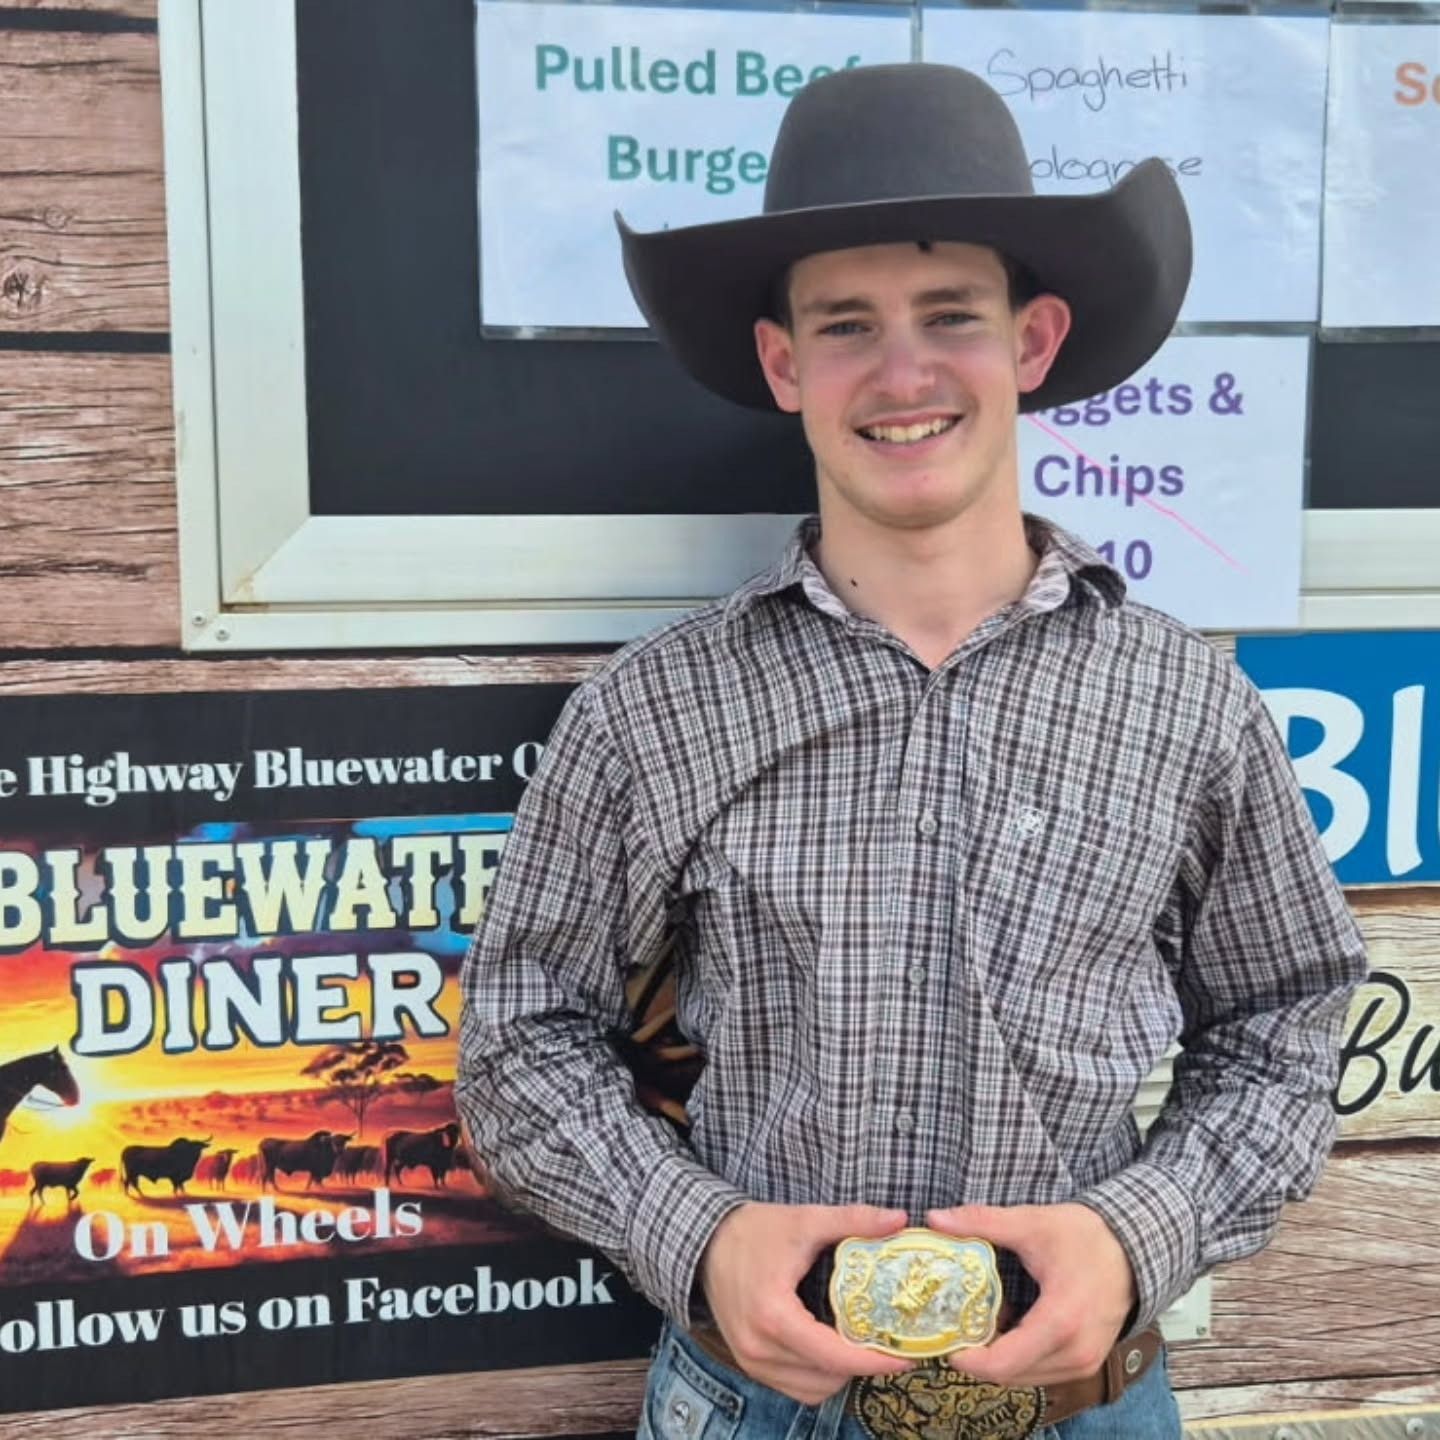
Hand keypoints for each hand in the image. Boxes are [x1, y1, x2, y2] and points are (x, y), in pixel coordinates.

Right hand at [699, 1201, 912, 1404]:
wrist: (705, 1241)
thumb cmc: (754, 1231)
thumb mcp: (805, 1220)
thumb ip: (853, 1220)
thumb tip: (898, 1219)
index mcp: (773, 1316)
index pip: (833, 1355)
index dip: (872, 1360)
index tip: (904, 1356)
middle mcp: (758, 1347)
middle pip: (826, 1377)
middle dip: (861, 1365)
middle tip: (887, 1343)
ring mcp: (750, 1360)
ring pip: (812, 1388)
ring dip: (840, 1374)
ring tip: (861, 1345)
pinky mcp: (749, 1363)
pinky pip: (794, 1387)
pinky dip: (818, 1377)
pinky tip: (831, 1350)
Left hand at [926, 1202, 1135, 1387]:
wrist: (1132, 1248)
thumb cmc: (1084, 1236)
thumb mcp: (1030, 1223)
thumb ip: (981, 1222)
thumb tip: (935, 1217)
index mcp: (1061, 1321)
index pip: (1004, 1362)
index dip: (968, 1359)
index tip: (944, 1342)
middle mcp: (1076, 1352)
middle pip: (1010, 1374)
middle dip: (978, 1358)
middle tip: (953, 1329)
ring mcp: (1084, 1362)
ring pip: (1025, 1377)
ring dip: (998, 1358)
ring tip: (979, 1324)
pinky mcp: (1086, 1362)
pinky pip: (1041, 1371)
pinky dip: (1019, 1357)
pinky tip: (1008, 1326)